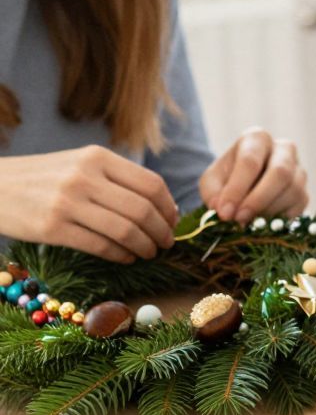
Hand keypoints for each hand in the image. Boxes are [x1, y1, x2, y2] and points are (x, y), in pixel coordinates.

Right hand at [0, 146, 177, 260]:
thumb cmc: (43, 178)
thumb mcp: (79, 163)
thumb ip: (116, 179)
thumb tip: (162, 206)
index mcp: (97, 157)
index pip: (151, 184)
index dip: (169, 207)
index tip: (172, 221)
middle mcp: (84, 177)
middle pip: (143, 210)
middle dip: (162, 232)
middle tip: (165, 243)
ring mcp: (67, 202)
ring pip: (126, 230)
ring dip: (145, 246)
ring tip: (148, 252)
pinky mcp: (52, 228)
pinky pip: (101, 246)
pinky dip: (121, 255)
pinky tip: (126, 257)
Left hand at [200, 128, 308, 223]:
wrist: (244, 188)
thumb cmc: (227, 179)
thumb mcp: (212, 182)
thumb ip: (213, 194)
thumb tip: (225, 210)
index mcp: (257, 139)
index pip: (250, 160)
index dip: (237, 188)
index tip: (224, 212)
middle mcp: (284, 149)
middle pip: (280, 172)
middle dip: (258, 199)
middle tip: (239, 219)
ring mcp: (299, 171)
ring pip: (292, 191)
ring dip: (268, 212)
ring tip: (247, 223)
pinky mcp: (304, 194)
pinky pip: (297, 208)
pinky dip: (278, 220)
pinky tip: (261, 224)